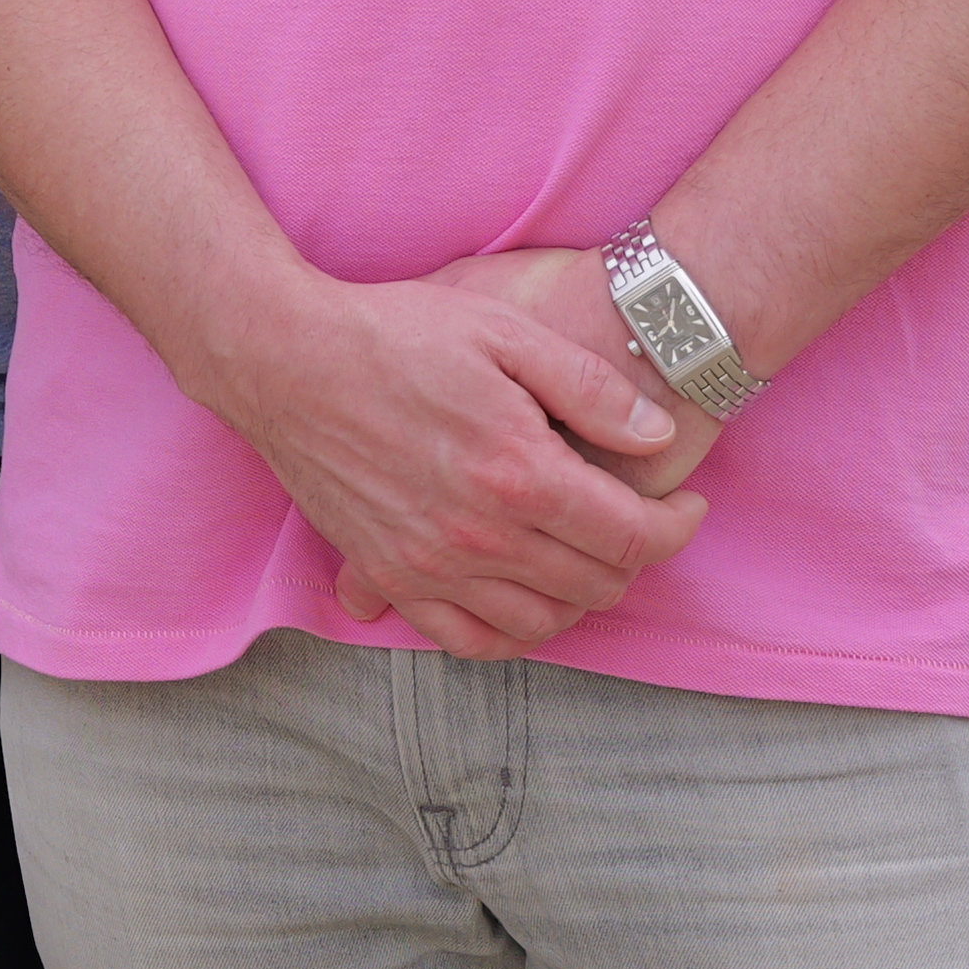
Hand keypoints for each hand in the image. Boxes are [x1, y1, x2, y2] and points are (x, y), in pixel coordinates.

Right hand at [209, 271, 703, 661]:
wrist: (283, 357)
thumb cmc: (393, 332)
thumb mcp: (503, 328)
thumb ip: (591, 387)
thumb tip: (657, 436)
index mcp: (518, 472)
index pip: (632, 537)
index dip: (677, 527)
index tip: (685, 506)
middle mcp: (478, 534)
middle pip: (596, 585)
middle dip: (634, 558)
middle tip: (634, 521)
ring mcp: (429, 564)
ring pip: (541, 623)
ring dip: (580, 599)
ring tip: (583, 558)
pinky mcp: (388, 574)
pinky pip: (467, 640)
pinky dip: (509, 633)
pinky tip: (521, 596)